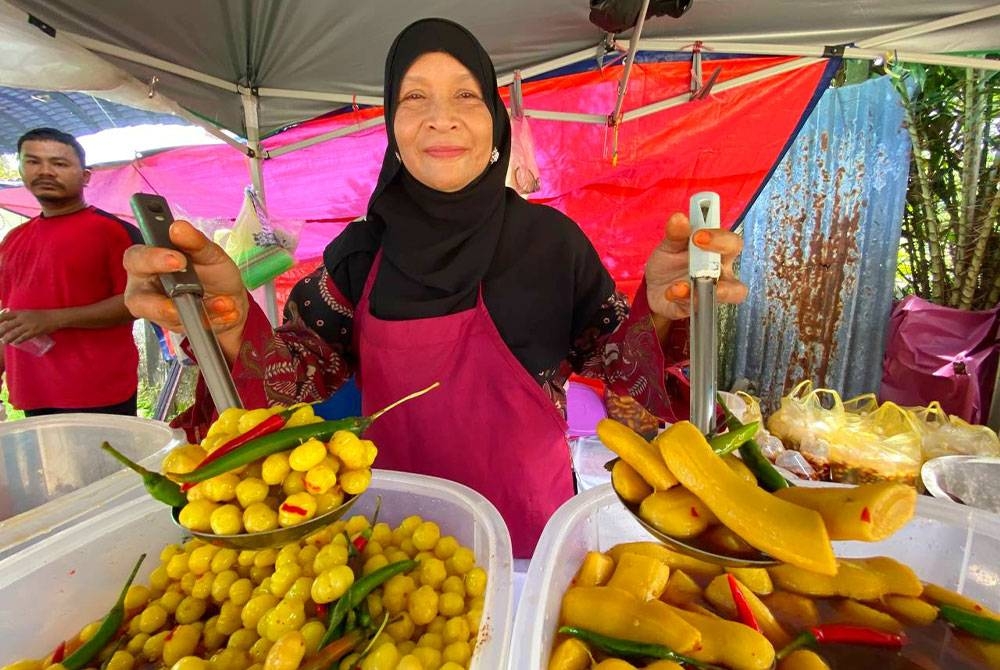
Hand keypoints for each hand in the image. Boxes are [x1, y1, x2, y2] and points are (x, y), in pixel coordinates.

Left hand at [0, 308, 56, 343]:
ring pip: (14, 333)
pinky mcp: (34, 331)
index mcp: (20, 313)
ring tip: (3, 341)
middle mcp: (23, 318)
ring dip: (7, 338)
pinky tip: (15, 343)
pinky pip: (23, 337)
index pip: (4, 316)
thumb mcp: (28, 312)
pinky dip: (18, 341)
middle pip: (7, 326)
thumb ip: (19, 316)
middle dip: (0, 332)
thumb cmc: (42, 315)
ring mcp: (28, 325)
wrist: (55, 317)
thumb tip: (9, 321)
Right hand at [124, 220, 248, 359]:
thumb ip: (196, 242)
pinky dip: (212, 320)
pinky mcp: (176, 329)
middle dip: (161, 303)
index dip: (153, 260)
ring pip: (167, 319)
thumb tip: (179, 227)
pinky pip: (190, 328)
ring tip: (225, 303)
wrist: (231, 301)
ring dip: (200, 311)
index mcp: (147, 262)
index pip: (136, 259)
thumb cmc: (212, 272)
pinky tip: (228, 312)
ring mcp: (159, 313)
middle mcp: (146, 289)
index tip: (177, 259)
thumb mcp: (210, 254)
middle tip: (189, 294)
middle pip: (137, 300)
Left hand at [645, 212, 747, 322]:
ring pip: (730, 296)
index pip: (732, 244)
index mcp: (718, 253)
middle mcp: (721, 276)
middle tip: (700, 260)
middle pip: (739, 275)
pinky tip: (670, 291)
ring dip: (710, 291)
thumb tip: (679, 218)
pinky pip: (695, 307)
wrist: (653, 284)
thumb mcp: (670, 245)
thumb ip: (675, 234)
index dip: (720, 238)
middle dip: (723, 270)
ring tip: (685, 285)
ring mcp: (711, 295)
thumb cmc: (671, 260)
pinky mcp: (695, 309)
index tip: (698, 234)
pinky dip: (682, 298)